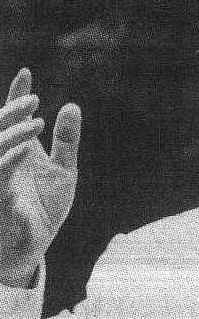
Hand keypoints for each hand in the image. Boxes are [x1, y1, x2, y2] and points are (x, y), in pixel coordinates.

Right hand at [0, 69, 81, 287]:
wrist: (35, 246)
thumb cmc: (45, 207)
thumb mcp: (63, 170)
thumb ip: (66, 140)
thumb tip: (71, 105)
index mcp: (18, 151)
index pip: (12, 118)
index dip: (16, 95)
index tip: (26, 72)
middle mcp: (4, 161)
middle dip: (12, 110)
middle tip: (33, 99)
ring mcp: (0, 179)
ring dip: (14, 133)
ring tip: (37, 121)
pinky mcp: (0, 199)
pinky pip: (0, 176)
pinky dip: (10, 160)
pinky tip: (26, 148)